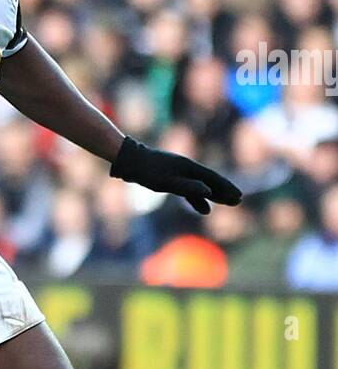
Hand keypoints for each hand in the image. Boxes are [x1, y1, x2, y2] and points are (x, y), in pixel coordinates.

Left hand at [110, 136, 241, 214]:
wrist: (129, 161)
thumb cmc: (146, 172)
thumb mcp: (165, 183)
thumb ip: (187, 187)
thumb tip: (208, 191)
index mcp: (189, 168)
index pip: (213, 179)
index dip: (226, 188)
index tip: (238, 196)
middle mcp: (187, 168)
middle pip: (211, 181)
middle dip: (225, 191)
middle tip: (238, 200)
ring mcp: (180, 173)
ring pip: (201, 186)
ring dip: (214, 195)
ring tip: (227, 203)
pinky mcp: (172, 177)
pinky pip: (190, 189)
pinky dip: (199, 198)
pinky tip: (204, 208)